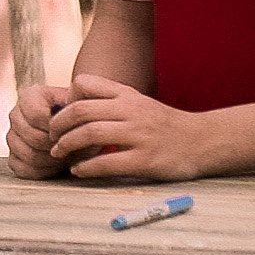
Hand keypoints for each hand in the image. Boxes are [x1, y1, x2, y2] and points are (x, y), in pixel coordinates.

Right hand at [3, 84, 76, 178]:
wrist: (77, 133)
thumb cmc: (79, 119)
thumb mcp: (80, 108)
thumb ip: (74, 112)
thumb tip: (68, 127)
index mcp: (29, 97)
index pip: (36, 115)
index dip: (55, 128)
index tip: (70, 131)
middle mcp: (16, 115)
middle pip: (31, 136)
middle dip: (54, 145)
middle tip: (70, 148)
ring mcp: (12, 137)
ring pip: (27, 154)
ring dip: (50, 159)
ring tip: (65, 156)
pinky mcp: (13, 157)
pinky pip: (22, 168)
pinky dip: (41, 171)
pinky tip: (55, 166)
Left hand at [49, 74, 224, 181]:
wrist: (203, 141)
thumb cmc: (166, 125)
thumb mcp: (140, 103)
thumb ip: (113, 102)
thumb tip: (75, 109)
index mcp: (128, 94)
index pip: (84, 83)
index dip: (65, 99)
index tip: (59, 116)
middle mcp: (131, 110)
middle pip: (80, 110)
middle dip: (57, 125)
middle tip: (50, 138)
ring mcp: (139, 135)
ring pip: (89, 135)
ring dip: (66, 145)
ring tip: (58, 154)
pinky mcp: (145, 160)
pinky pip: (106, 163)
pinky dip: (85, 168)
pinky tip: (78, 171)